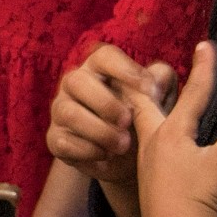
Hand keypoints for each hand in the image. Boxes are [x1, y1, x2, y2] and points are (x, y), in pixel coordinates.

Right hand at [47, 45, 175, 216]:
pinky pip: (63, 142)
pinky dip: (87, 151)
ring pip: (68, 113)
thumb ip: (161, 82)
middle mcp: (75, 85)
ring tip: (123, 145)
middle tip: (128, 121)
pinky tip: (106, 157)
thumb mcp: (160, 99)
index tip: (148, 88)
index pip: (105, 56)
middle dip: (104, 102)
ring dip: (98, 130)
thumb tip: (153, 83)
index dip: (125, 69)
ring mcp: (61, 111)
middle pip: (77, 81)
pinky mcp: (55, 139)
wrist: (131, 160)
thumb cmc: (145, 119)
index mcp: (101, 68)